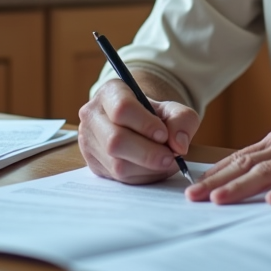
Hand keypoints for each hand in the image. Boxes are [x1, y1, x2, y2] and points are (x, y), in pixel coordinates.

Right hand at [78, 79, 199, 184]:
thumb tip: (179, 145)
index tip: (164, 135)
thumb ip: (182, 120)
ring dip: (147, 168)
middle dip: (148, 153)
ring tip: (164, 161)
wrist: (138, 125)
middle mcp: (93, 115)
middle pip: (115, 141)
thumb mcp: (173, 109)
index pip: (122, 109)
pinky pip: (118, 178)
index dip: (145, 125)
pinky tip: (152, 168)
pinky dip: (141, 177)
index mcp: (110, 92)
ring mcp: (88, 141)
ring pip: (116, 164)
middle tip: (170, 157)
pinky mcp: (93, 163)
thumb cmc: (154, 115)